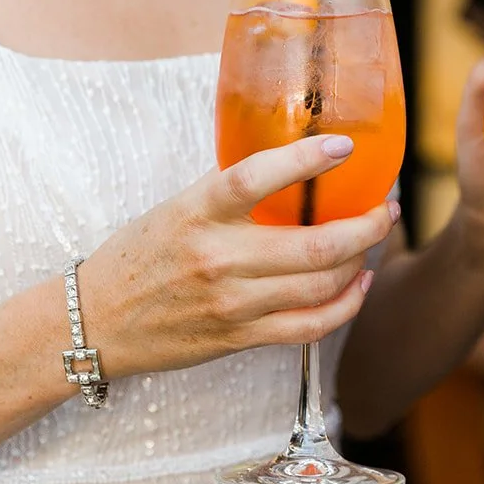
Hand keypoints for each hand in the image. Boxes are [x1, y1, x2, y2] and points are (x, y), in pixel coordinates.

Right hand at [81, 134, 396, 376]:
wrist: (97, 322)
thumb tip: (290, 165)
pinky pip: (310, 326)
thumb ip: (228, 191)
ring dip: (360, 260)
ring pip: (320, 285)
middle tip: (386, 206)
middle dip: (366, 226)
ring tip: (372, 240)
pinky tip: (357, 284)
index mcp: (197, 213)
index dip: (307, 160)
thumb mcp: (176, 208)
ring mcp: (232, 303)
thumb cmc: (140, 256)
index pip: (257, 176)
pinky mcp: (240, 337)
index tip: (344, 146)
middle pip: (314, 245)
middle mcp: (218, 258)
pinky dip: (345, 305)